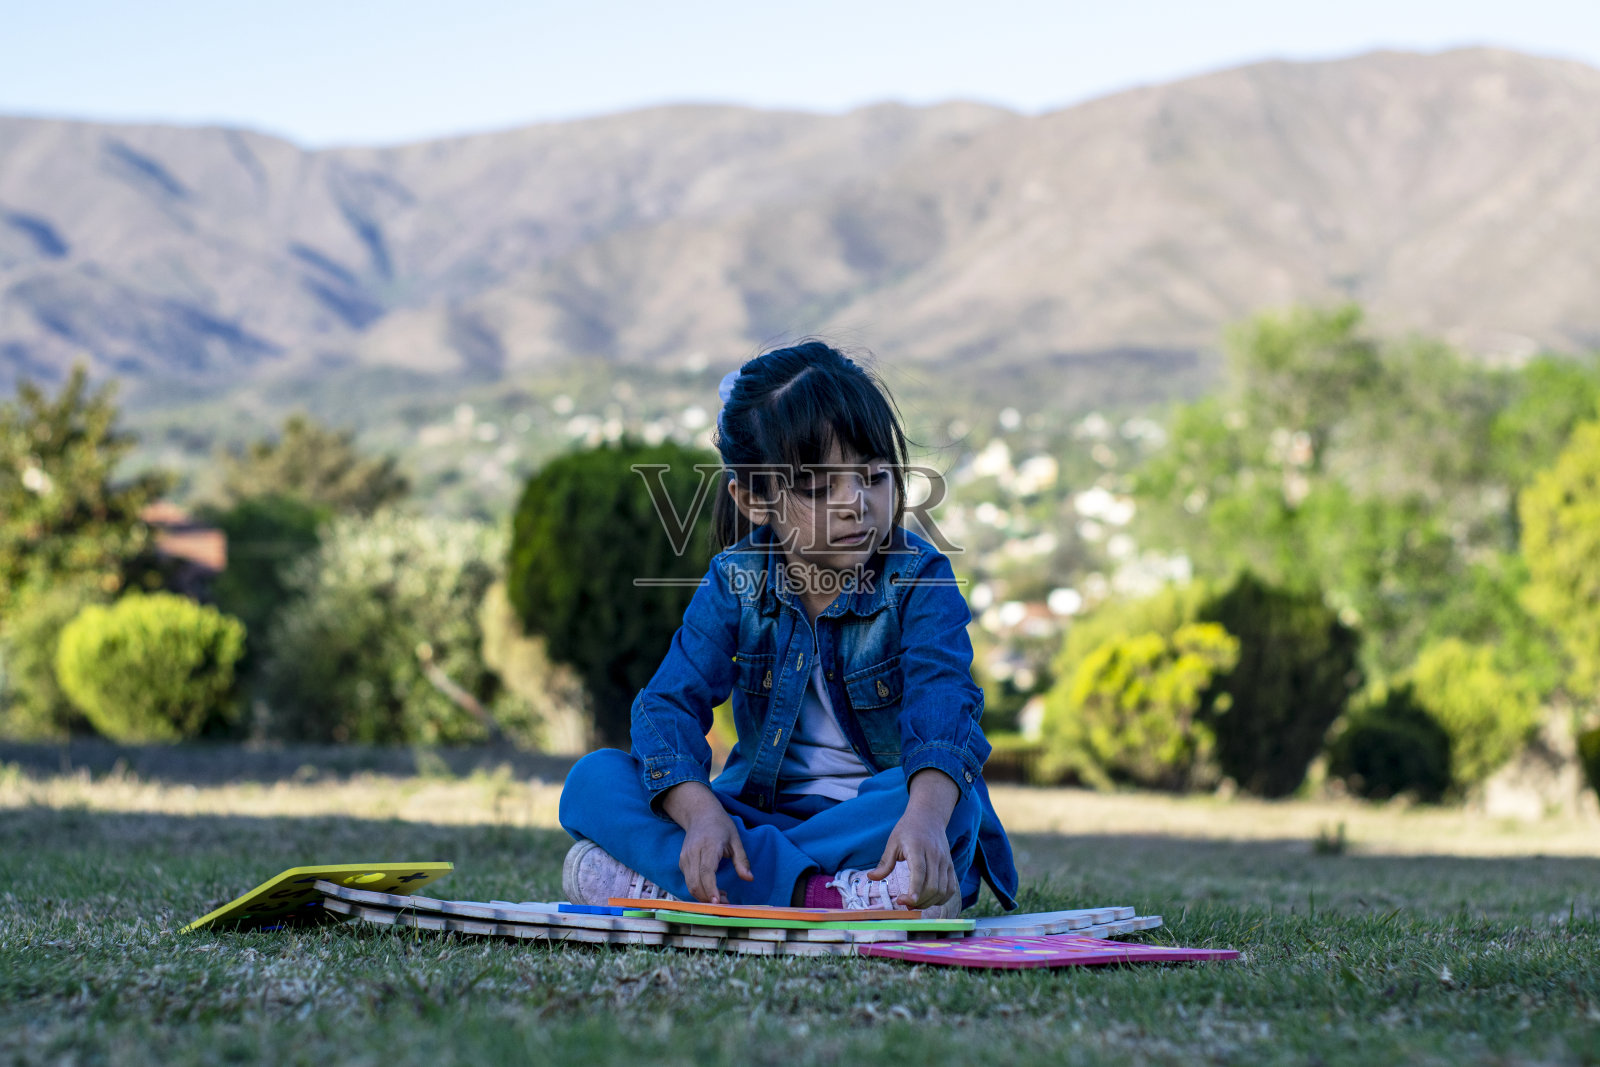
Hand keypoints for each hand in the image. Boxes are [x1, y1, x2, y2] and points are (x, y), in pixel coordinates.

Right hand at [661, 781, 752, 903]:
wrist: (700, 814)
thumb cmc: (720, 826)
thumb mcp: (736, 839)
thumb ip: (742, 860)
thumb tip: (749, 878)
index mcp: (709, 846)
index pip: (706, 872)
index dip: (711, 889)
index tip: (719, 902)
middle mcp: (693, 852)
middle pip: (695, 882)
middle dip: (708, 898)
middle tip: (726, 903)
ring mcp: (685, 857)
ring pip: (690, 884)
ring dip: (704, 896)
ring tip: (721, 897)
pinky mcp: (681, 862)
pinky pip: (688, 881)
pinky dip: (699, 890)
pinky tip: (713, 890)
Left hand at [869, 768, 960, 908]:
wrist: (929, 817)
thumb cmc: (908, 829)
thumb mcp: (892, 842)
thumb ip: (884, 863)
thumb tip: (871, 877)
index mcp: (917, 848)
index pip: (919, 872)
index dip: (915, 889)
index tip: (906, 901)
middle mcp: (935, 856)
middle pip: (932, 886)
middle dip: (919, 901)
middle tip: (904, 904)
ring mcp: (945, 862)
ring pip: (943, 890)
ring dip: (928, 902)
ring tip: (914, 904)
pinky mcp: (950, 866)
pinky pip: (950, 889)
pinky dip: (941, 899)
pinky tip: (928, 900)